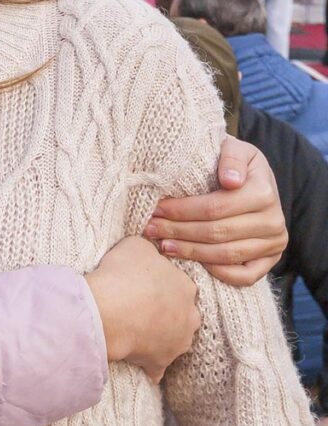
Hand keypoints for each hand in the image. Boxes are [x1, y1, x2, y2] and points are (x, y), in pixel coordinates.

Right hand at [85, 236, 199, 383]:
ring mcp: (177, 343)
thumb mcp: (136, 245)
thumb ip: (150, 250)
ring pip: (172, 340)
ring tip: (134, 327)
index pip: (179, 284)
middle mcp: (190, 317)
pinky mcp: (160, 363)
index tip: (145, 283)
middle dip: (166, 311)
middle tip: (141, 305)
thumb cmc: (122, 274)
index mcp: (186, 287)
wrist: (107, 311)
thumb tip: (151, 253)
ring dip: (159, 336)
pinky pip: (156, 366)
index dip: (161, 283)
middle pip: (181, 313)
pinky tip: (135, 355)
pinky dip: (147, 363)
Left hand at [142, 137, 286, 286]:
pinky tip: (193, 263)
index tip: (156, 208)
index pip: (215, 207)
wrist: (254, 178)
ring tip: (163, 245)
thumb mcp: (234, 148)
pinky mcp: (271, 260)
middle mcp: (273, 221)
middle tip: (150, 229)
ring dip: (191, 252)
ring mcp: (274, 243)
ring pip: (227, 255)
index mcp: (264, 192)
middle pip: (217, 232)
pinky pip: (245, 276)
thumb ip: (231, 158)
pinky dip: (218, 272)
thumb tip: (230, 181)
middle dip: (178, 231)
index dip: (182, 210)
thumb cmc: (234, 162)